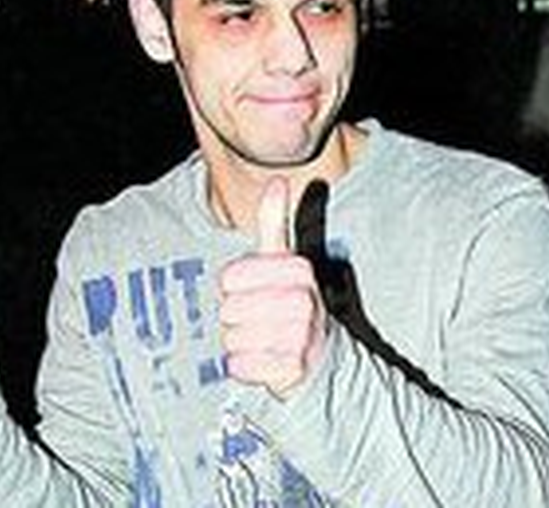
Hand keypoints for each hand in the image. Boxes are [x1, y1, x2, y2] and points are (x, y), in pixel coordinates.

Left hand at [219, 177, 327, 398]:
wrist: (320, 354)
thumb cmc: (291, 301)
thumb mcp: (283, 260)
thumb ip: (275, 222)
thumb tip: (277, 179)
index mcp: (297, 270)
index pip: (229, 277)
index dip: (232, 287)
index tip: (252, 291)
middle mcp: (303, 301)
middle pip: (229, 309)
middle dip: (235, 318)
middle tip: (257, 320)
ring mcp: (300, 336)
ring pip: (233, 338)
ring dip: (239, 343)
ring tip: (262, 340)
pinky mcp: (293, 369)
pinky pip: (241, 365)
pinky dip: (244, 366)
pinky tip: (262, 360)